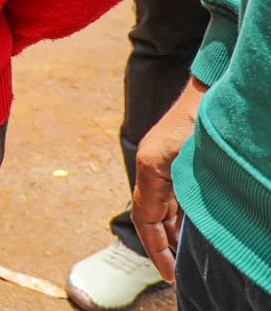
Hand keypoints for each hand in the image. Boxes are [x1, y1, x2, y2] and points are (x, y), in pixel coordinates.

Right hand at [132, 81, 203, 281]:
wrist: (213, 85)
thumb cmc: (205, 119)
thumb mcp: (193, 161)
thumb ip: (185, 193)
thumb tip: (179, 224)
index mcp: (150, 167)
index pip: (145, 217)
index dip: (156, 248)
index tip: (169, 274)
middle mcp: (151, 164)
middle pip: (149, 212)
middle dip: (161, 242)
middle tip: (174, 271)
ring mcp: (161, 159)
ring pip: (160, 203)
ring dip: (169, 228)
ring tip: (181, 254)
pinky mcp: (173, 155)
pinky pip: (169, 192)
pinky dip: (176, 213)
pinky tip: (189, 225)